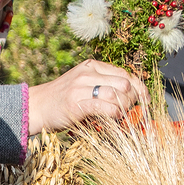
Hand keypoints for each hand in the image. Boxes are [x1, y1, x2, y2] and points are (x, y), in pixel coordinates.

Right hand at [27, 60, 147, 133]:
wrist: (37, 106)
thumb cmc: (63, 100)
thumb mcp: (84, 85)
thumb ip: (104, 86)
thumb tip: (133, 97)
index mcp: (92, 65)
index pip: (126, 74)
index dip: (140, 88)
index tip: (146, 101)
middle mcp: (88, 73)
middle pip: (125, 84)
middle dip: (132, 101)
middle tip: (129, 114)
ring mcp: (81, 87)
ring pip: (118, 95)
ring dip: (124, 110)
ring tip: (119, 118)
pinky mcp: (77, 103)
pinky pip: (106, 107)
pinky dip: (115, 115)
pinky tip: (113, 119)